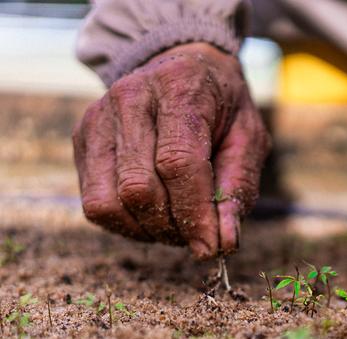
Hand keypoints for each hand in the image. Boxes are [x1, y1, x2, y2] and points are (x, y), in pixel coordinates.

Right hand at [73, 42, 270, 259]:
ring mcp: (98, 119)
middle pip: (139, 188)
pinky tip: (155, 214)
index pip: (177, 163)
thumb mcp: (249, 139)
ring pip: (110, 203)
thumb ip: (238, 188)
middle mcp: (130, 98)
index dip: (195, 214)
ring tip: (178, 224)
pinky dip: (128, 224)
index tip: (211, 247)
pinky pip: (96, 204)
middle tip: (199, 234)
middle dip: (173, 226)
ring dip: (148, 230)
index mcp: (179, 89)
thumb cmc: (223, 109)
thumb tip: (223, 243)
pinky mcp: (83, 140)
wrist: (183, 68)